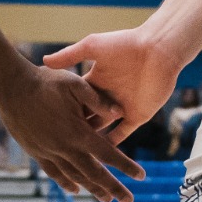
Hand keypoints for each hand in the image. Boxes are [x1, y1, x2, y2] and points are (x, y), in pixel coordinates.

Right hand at [0, 64, 143, 201]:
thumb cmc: (45, 81)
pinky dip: (65, 182)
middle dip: (113, 187)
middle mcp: (65, 147)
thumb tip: (120, 113)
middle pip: (94, 173)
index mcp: (78, 132)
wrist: (11, 86)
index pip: (108, 154)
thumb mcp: (75, 83)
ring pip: (75, 176)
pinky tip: (74, 190)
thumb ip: (98, 99)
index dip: (125, 166)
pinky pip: (54, 172)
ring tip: (106, 198)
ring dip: (92, 188)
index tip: (141, 176)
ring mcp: (49, 152)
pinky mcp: (36, 152)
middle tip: (128, 200)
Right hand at [44, 27, 183, 143]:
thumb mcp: (93, 46)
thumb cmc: (125, 44)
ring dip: (90, 142)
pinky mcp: (136, 116)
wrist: (158, 48)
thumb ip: (70, 54)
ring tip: (71, 156)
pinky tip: (98, 158)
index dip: (62, 111)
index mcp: (94, 81)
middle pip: (85, 118)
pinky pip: (122, 134)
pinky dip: (112, 146)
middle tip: (54, 145)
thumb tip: (44, 61)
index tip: (45, 124)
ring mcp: (120, 108)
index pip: (74, 100)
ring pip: (102, 130)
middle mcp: (105, 97)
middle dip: (73, 130)